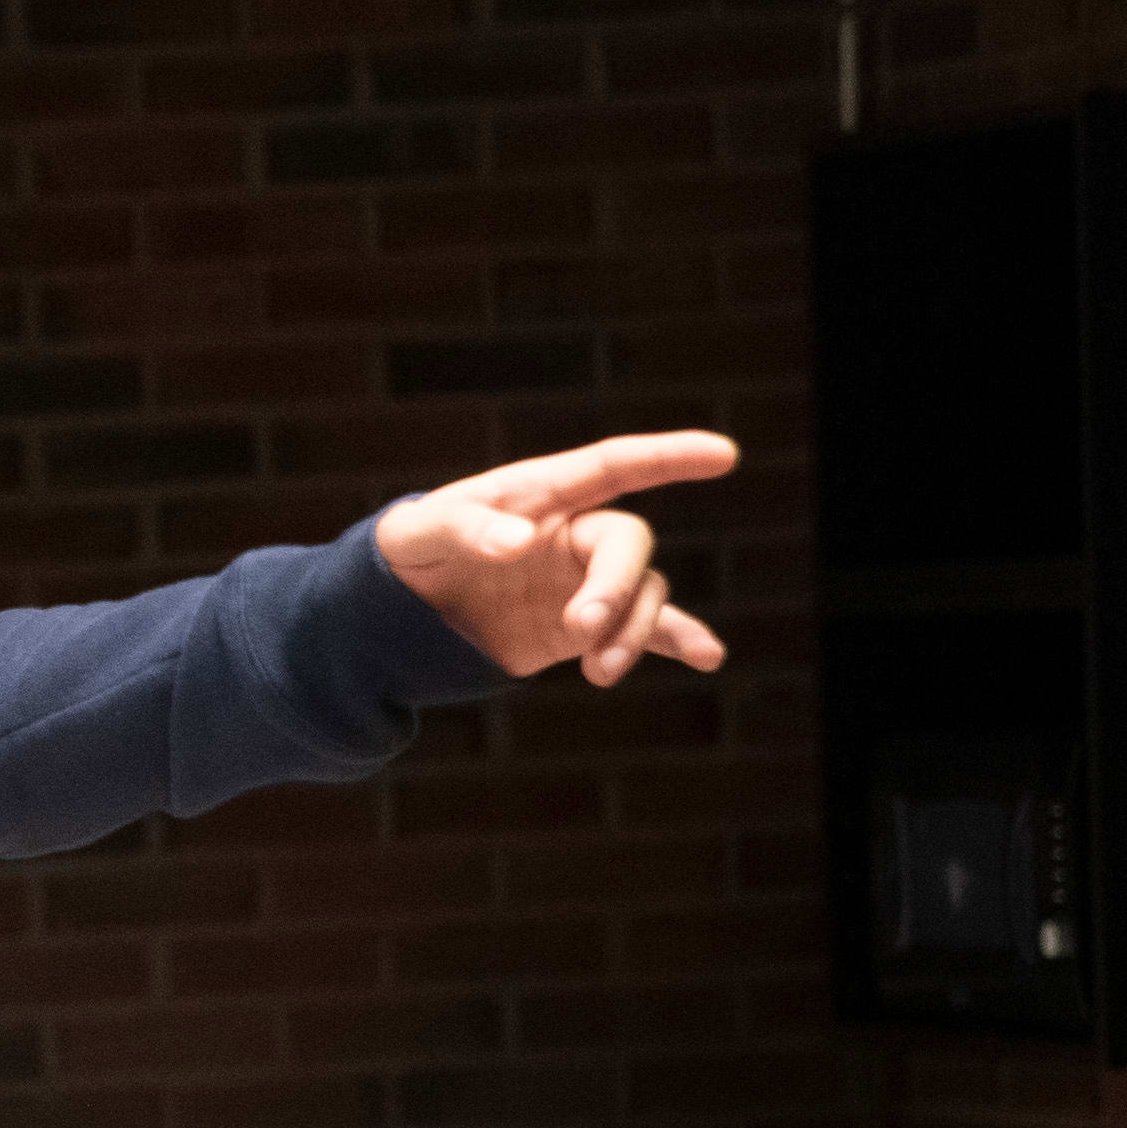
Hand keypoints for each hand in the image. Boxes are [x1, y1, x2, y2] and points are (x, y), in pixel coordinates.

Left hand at [374, 433, 738, 686]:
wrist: (405, 608)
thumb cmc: (413, 549)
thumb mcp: (418, 532)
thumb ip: (463, 529)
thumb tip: (517, 542)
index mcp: (542, 493)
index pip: (614, 465)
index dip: (668, 456)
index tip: (723, 453)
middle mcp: (575, 532)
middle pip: (627, 545)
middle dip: (616, 586)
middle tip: (581, 628)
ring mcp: (584, 580)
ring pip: (641, 594)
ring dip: (630, 632)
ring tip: (598, 674)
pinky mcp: (583, 625)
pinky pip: (644, 629)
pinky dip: (676, 640)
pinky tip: (707, 655)